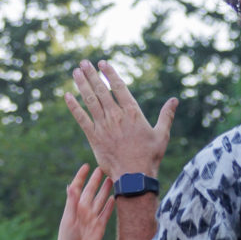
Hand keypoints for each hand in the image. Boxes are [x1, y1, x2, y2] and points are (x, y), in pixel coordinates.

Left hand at [55, 164, 115, 239]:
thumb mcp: (68, 220)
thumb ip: (72, 202)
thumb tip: (71, 185)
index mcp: (73, 208)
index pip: (77, 188)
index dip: (81, 177)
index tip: (86, 166)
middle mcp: (83, 212)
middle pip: (91, 192)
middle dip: (96, 180)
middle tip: (103, 167)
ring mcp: (92, 219)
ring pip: (100, 200)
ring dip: (105, 190)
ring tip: (111, 178)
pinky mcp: (100, 227)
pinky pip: (106, 213)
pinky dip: (110, 206)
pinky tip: (115, 197)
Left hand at [63, 60, 175, 180]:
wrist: (134, 176)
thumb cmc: (150, 157)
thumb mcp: (162, 134)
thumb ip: (166, 115)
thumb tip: (174, 100)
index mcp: (132, 112)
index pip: (119, 87)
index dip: (109, 74)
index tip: (102, 63)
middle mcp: (116, 116)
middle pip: (101, 90)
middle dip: (92, 75)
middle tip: (83, 62)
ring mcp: (104, 126)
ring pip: (90, 100)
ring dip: (82, 85)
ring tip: (76, 72)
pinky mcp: (94, 137)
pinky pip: (81, 119)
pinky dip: (73, 107)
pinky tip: (67, 96)